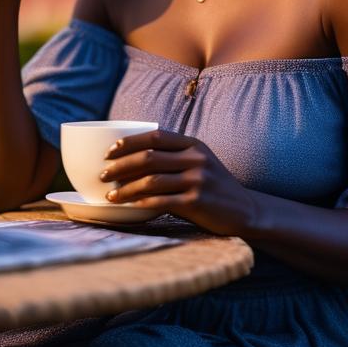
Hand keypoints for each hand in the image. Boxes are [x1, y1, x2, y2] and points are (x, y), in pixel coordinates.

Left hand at [99, 128, 255, 235]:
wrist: (245, 210)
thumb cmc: (214, 186)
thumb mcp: (198, 161)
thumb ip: (174, 155)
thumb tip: (134, 155)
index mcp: (193, 144)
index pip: (154, 136)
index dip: (129, 142)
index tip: (109, 151)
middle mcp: (195, 158)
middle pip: (149, 157)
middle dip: (120, 165)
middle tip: (102, 175)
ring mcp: (197, 180)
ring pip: (151, 180)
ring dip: (125, 188)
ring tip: (110, 195)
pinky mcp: (196, 202)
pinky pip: (161, 201)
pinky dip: (140, 204)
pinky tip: (129, 207)